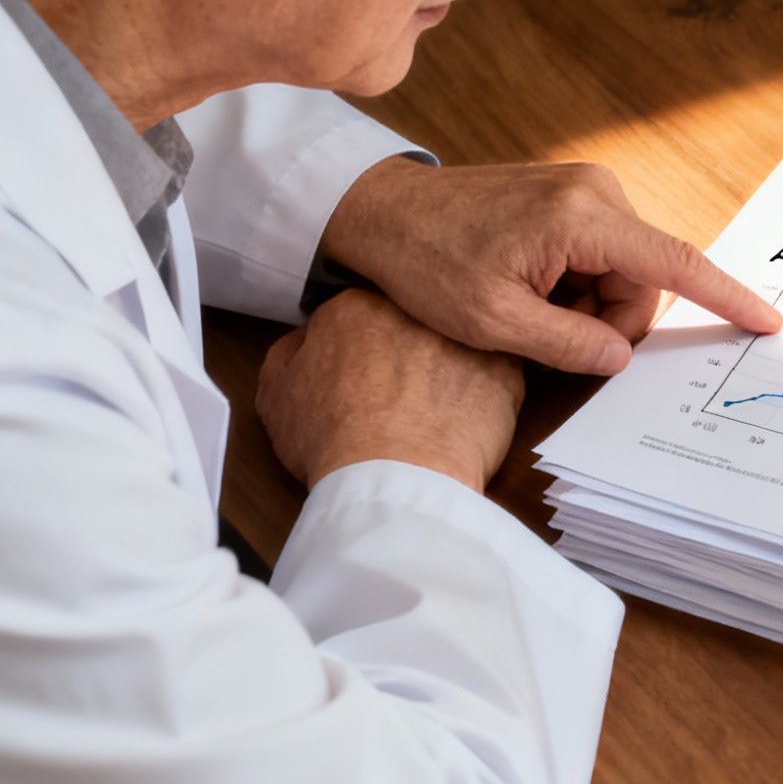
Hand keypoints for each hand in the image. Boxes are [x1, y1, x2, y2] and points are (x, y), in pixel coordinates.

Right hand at [257, 289, 525, 490]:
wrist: (393, 477)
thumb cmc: (330, 438)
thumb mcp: (276, 393)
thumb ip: (290, 353)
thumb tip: (306, 339)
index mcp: (356, 306)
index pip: (358, 311)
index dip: (358, 345)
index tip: (360, 373)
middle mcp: (416, 309)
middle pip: (412, 321)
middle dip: (406, 349)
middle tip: (397, 393)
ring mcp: (466, 337)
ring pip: (457, 345)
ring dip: (448, 368)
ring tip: (432, 412)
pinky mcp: (506, 372)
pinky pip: (497, 377)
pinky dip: (484, 397)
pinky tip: (464, 425)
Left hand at [319, 159, 782, 375]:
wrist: (383, 211)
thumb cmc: (427, 262)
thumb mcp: (493, 321)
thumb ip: (567, 343)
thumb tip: (622, 359)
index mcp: (582, 217)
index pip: (674, 264)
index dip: (725, 298)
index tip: (767, 323)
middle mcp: (596, 190)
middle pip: (646, 280)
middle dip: (611, 320)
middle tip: (547, 334)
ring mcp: (587, 187)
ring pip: (626, 271)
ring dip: (591, 304)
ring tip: (529, 307)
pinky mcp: (575, 194)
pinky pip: (605, 254)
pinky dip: (580, 284)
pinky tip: (533, 288)